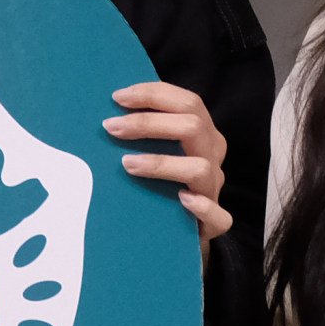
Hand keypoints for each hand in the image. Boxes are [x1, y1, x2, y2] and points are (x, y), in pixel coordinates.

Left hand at [108, 79, 230, 240]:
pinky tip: (180, 200)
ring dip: (161, 163)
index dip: (154, 95)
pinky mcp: (216, 222)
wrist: (176, 230)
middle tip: (111, 127)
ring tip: (126, 164)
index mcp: (202, 133)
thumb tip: (106, 113)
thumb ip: (143, 131)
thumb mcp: (155, 150)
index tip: (117, 97)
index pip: (187, 103)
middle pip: (193, 126)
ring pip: (200, 167)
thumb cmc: (159, 183)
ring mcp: (214, 188)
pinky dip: (200, 207)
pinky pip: (218, 215)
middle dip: (148, 122)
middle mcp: (212, 155)